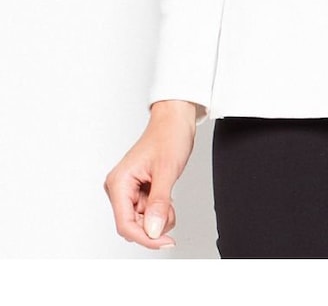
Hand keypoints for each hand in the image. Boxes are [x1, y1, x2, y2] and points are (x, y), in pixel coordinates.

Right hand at [104, 100, 197, 249]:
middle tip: (170, 209)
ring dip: (158, 217)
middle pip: (133, 225)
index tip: (165, 241)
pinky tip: (166, 196)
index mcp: (119, 182)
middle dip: (154, 224)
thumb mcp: (166, 171)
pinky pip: (147, 211)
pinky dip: (159, 210)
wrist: (175, 119)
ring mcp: (128, 189)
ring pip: (141, 221)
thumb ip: (158, 203)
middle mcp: (119, 187)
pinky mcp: (137, 189)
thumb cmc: (169, 136)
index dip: (145, 237)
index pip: (125, 225)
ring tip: (169, 197)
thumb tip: (152, 230)